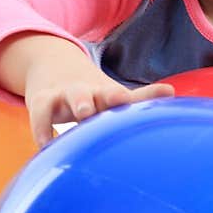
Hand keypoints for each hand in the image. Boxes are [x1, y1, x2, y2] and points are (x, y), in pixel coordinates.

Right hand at [25, 54, 173, 149]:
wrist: (52, 67)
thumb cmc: (92, 93)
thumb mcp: (113, 95)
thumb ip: (140, 97)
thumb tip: (172, 92)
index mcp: (109, 94)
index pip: (127, 96)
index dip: (144, 96)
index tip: (166, 93)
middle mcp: (89, 92)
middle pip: (99, 92)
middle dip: (109, 96)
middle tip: (119, 99)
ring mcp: (64, 95)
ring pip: (70, 97)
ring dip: (79, 102)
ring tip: (84, 111)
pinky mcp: (42, 101)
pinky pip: (40, 114)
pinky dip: (42, 129)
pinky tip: (47, 145)